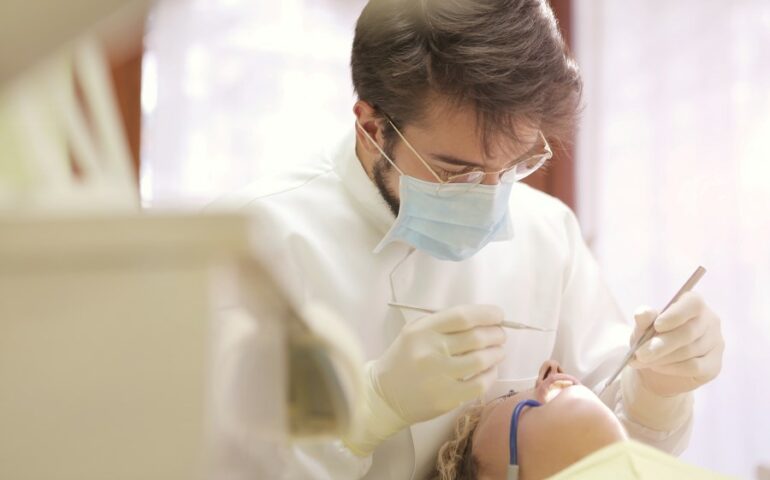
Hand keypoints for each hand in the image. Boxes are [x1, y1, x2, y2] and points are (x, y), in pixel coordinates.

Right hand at [343, 305, 505, 455]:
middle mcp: (431, 351)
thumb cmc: (403, 358)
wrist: (384, 395)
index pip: (463, 317)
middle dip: (496, 333)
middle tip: (500, 335)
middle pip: (476, 337)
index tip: (499, 315)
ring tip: (498, 351)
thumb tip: (482, 320)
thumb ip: (443, 323)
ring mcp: (440, 376)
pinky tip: (490, 369)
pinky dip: (491, 374)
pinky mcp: (447, 398)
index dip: (487, 314)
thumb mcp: (414, 332)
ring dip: (497, 353)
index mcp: (423, 331)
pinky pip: (480, 384)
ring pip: (482, 360)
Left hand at [629, 292, 724, 396]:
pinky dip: (672, 368)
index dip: (676, 314)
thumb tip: (643, 313)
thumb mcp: (642, 328)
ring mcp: (716, 343)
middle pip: (689, 332)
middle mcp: (710, 321)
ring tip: (643, 360)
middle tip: (640, 354)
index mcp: (693, 304)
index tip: (657, 325)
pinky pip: (694, 367)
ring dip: (662, 358)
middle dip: (661, 344)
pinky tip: (658, 367)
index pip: (693, 303)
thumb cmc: (650, 339)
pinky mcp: (714, 365)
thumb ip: (643, 319)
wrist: (655, 367)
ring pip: (689, 351)